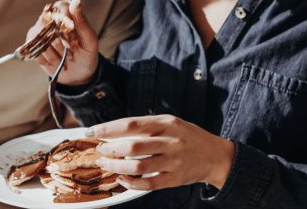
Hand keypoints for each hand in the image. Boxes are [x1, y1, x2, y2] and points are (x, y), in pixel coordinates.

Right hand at [27, 0, 98, 84]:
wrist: (78, 73)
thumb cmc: (86, 54)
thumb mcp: (89, 40)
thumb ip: (82, 21)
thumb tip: (76, 0)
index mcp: (66, 11)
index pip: (61, 8)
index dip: (66, 24)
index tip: (73, 39)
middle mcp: (50, 17)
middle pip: (48, 24)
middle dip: (60, 43)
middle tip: (71, 52)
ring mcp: (39, 29)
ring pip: (41, 39)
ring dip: (55, 54)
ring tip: (64, 58)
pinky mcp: (31, 43)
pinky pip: (35, 50)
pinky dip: (47, 60)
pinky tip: (55, 62)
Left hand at [86, 115, 235, 190]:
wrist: (215, 155)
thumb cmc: (186, 136)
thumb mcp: (169, 123)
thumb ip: (145, 127)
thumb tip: (112, 132)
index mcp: (166, 123)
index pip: (131, 124)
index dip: (108, 129)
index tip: (91, 132)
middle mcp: (170, 141)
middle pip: (133, 146)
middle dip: (110, 150)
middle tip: (99, 151)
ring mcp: (173, 161)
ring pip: (138, 167)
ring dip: (117, 167)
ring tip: (107, 165)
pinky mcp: (175, 178)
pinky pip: (149, 184)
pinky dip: (132, 183)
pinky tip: (122, 179)